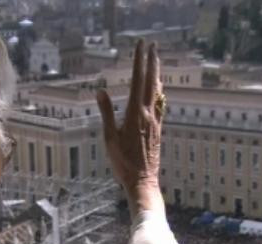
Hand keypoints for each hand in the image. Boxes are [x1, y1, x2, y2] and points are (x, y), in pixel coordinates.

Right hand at [97, 40, 164, 215]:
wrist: (142, 181)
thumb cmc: (123, 162)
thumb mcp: (109, 137)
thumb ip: (106, 112)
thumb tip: (100, 91)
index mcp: (135, 113)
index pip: (138, 80)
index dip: (139, 61)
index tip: (140, 45)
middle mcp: (149, 114)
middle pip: (152, 82)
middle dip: (152, 62)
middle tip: (153, 45)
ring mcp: (155, 122)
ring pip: (158, 92)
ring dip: (157, 74)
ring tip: (158, 61)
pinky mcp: (158, 130)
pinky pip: (160, 105)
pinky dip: (160, 92)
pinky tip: (160, 90)